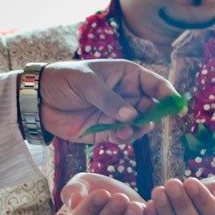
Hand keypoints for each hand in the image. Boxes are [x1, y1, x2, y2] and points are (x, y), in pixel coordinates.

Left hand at [39, 59, 179, 143]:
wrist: (37, 100)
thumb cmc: (63, 80)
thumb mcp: (87, 84)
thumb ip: (110, 101)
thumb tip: (132, 116)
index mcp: (127, 75)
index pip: (155, 84)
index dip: (169, 95)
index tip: (177, 108)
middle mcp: (127, 95)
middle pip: (152, 108)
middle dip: (152, 117)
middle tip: (145, 123)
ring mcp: (119, 114)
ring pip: (141, 125)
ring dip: (138, 130)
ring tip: (125, 131)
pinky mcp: (109, 131)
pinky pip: (126, 137)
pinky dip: (125, 139)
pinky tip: (116, 136)